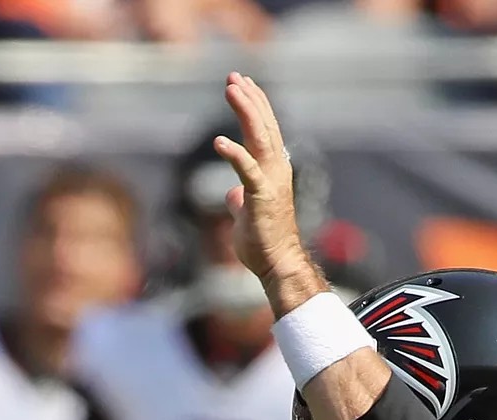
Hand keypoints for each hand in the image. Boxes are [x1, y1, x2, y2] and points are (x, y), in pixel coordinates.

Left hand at [211, 73, 320, 309]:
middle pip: (264, 125)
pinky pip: (247, 170)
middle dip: (249, 99)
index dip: (254, 105)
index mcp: (274, 170)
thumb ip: (241, 198)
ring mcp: (271, 181)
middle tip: (234, 77)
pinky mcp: (261, 197)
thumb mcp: (247, 214)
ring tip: (232, 90)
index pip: (266, 130)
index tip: (242, 84)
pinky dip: (234, 154)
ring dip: (246, 111)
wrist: (277, 264)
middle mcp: (277, 170)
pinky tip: (219, 142)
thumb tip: (232, 194)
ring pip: (260, 138)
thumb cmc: (263, 242)